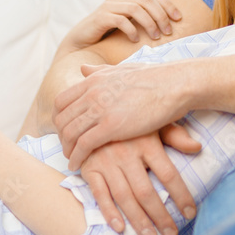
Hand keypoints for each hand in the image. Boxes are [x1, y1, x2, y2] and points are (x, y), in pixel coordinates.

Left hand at [55, 62, 189, 168]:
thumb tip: (83, 69)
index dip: (60, 118)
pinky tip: (78, 165)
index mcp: (93, 80)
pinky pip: (83, 145)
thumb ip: (99, 71)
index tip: (65, 130)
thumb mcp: (121, 69)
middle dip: (61, 136)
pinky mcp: (111, 127)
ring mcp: (100, 109)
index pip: (62, 101)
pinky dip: (76, 157)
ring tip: (71, 159)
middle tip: (67, 148)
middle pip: (62, 118)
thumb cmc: (154, 78)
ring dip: (67, 149)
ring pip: (69, 133)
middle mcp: (92, 93)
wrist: (174, 85)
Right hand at [58, 0, 181, 52]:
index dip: (167, 4)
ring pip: (135, 8)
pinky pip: (120, 20)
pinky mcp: (100, 18)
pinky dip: (131, 29)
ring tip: (156, 37)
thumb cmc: (109, 28)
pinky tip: (136, 39)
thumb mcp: (129, 14)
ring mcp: (108, 6)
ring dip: (149, 23)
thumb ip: (145, 2)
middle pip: (146, 0)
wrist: (82, 39)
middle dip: (160, 15)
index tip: (178, 19)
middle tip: (168, 31)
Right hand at [79, 124, 200, 234]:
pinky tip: (120, 227)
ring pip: (124, 197)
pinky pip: (99, 193)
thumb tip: (197, 148)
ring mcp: (106, 161)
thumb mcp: (154, 122)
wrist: (93, 109)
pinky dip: (108, 212)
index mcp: (146, 142)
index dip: (181, 195)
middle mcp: (126, 153)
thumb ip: (175, 136)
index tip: (190, 213)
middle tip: (171, 234)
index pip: (169, 174)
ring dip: (138, 220)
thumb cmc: (130, 120)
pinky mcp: (89, 167)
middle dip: (160, 216)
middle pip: (146, 191)